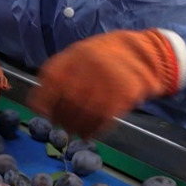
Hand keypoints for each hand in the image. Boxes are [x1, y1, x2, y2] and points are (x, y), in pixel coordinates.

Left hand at [27, 29, 179, 139]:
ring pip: (85, 113)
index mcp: (75, 55)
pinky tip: (88, 133)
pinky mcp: (125, 96)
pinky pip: (104, 120)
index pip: (50, 80)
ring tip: (74, 131)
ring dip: (76, 127)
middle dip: (61, 118)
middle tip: (61, 124)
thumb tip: (42, 102)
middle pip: (67, 100)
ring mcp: (108, 81)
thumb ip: (60, 72)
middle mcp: (90, 67)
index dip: (42, 100)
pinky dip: (93, 131)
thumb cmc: (105, 55)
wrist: (144, 52)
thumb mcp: (79, 53)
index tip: (41, 112)